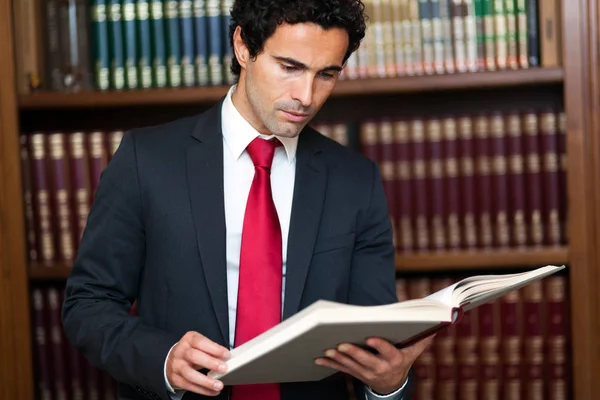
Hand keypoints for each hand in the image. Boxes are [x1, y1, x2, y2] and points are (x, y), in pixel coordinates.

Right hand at [166, 331, 229, 396]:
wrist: (171, 361)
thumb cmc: (190, 351)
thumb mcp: (199, 345)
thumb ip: (211, 350)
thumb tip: (226, 358)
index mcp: (189, 340)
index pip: (201, 342)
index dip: (214, 348)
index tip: (226, 354)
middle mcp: (181, 351)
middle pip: (194, 356)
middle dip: (210, 363)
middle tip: (224, 368)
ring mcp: (177, 366)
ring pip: (190, 374)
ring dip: (206, 381)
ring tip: (219, 385)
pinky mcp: (175, 379)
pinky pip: (189, 386)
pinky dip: (202, 390)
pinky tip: (212, 391)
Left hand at [314, 334, 434, 394]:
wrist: (392, 385)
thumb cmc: (402, 361)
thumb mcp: (413, 352)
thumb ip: (422, 338)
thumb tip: (437, 323)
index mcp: (394, 360)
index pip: (387, 352)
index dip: (379, 345)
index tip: (370, 338)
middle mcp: (380, 368)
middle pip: (365, 360)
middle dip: (353, 352)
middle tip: (342, 344)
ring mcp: (366, 373)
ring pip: (351, 365)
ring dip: (339, 358)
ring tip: (329, 350)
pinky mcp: (355, 373)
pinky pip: (341, 369)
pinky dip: (330, 365)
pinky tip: (319, 359)